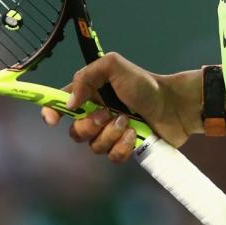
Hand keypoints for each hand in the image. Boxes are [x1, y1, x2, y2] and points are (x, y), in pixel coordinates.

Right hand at [41, 52, 196, 162]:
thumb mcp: (114, 67)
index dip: (51, 113)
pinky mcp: (125, 149)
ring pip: (94, 146)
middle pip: (75, 132)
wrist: (174, 105)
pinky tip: (135, 135)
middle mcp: (97, 116)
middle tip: (109, 113)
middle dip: (90, 125)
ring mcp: (110, 134)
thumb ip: (87, 76)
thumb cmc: (145, 84)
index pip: (62, 105)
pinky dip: (123, 147)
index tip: (52, 119)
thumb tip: (70, 103)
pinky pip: (112, 157)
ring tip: (129, 122)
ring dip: (111, 134)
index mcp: (91, 95)